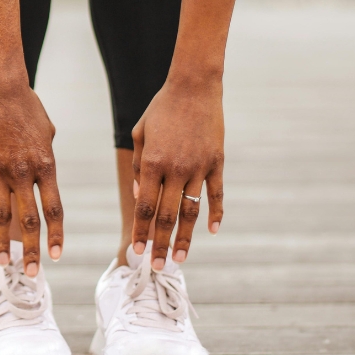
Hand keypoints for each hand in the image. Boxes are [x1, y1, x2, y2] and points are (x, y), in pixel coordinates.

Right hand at [0, 79, 63, 275]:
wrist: (1, 88)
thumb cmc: (29, 107)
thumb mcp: (48, 133)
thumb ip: (45, 159)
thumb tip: (42, 177)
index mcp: (45, 165)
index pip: (53, 208)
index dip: (55, 234)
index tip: (56, 256)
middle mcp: (23, 173)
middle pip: (29, 219)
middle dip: (32, 249)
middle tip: (33, 274)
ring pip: (0, 214)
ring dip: (2, 242)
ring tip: (2, 264)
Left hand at [131, 76, 224, 268]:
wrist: (194, 86)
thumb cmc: (162, 109)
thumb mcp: (140, 133)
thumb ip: (138, 166)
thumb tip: (140, 196)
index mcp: (152, 162)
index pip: (145, 207)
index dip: (141, 231)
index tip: (137, 251)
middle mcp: (176, 168)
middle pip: (167, 216)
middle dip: (161, 244)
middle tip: (157, 267)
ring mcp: (199, 166)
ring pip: (191, 211)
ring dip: (185, 238)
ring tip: (180, 259)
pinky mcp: (217, 162)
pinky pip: (217, 194)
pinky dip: (216, 214)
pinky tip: (212, 232)